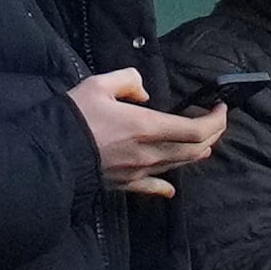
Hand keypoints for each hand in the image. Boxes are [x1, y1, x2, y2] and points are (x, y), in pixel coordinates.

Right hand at [67, 68, 228, 196]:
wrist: (49, 154)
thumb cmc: (75, 117)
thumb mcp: (100, 85)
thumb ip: (128, 81)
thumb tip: (143, 94)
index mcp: (148, 127)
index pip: (197, 130)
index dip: (216, 121)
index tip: (221, 108)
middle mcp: (150, 153)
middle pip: (195, 149)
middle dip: (213, 134)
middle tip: (216, 121)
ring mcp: (139, 172)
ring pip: (179, 165)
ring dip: (196, 153)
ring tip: (204, 142)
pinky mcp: (125, 185)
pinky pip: (152, 188)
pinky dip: (166, 186)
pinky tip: (171, 188)